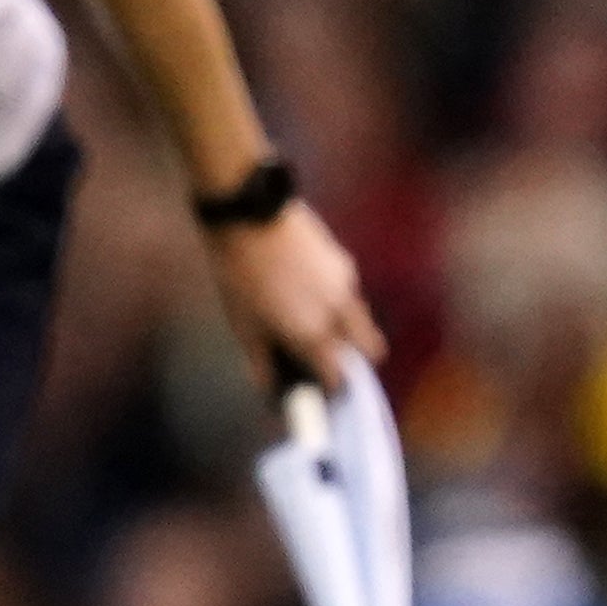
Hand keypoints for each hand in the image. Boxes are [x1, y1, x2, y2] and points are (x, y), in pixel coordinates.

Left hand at [216, 199, 384, 389]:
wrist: (248, 215)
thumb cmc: (237, 273)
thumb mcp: (242, 323)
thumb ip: (261, 360)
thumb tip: (270, 390)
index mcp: (312, 334)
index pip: (339, 376)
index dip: (332, 387)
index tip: (323, 390)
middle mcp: (339, 313)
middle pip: (369, 348)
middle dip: (354, 358)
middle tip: (326, 356)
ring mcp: (347, 285)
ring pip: (361, 319)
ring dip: (347, 328)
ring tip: (310, 320)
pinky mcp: (345, 262)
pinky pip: (350, 293)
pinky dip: (337, 301)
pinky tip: (307, 289)